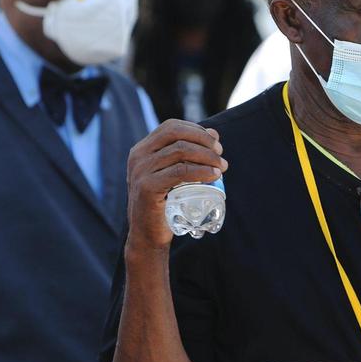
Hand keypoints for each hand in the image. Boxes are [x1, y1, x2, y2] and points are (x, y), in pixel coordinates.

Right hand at [125, 120, 226, 250]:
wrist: (147, 235)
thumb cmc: (164, 204)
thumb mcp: (173, 175)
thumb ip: (188, 157)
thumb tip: (214, 134)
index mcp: (142, 150)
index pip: (171, 127)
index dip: (196, 130)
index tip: (215, 143)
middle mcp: (138, 156)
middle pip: (175, 134)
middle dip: (203, 140)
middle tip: (220, 153)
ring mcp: (140, 171)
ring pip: (180, 151)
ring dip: (207, 156)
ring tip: (222, 167)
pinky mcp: (147, 187)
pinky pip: (179, 171)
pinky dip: (200, 170)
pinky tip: (214, 175)